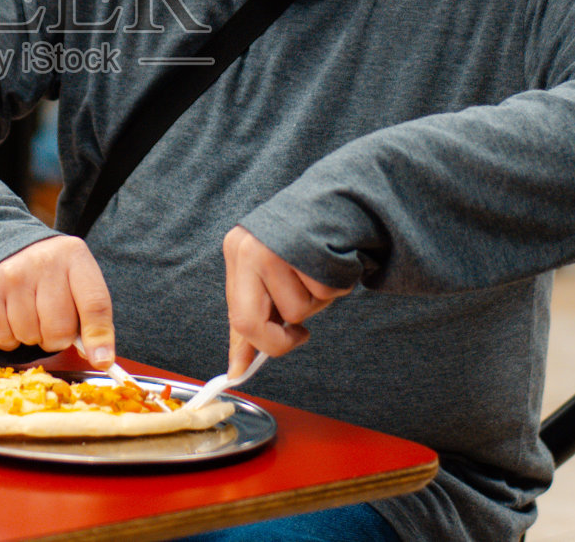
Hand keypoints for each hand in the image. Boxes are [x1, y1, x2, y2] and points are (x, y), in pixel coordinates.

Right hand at [0, 235, 115, 365]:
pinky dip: (9, 339)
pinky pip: (3, 338)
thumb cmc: (51, 275)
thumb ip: (92, 316)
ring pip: (30, 336)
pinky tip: (11, 318)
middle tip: (52, 322)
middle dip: (58, 338)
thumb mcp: (77, 281)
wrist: (7, 249)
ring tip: (30, 314)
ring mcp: (12, 275)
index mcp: (74, 256)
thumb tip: (100, 359)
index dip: (99, 337)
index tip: (101, 361)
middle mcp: (43, 262)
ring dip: (33, 337)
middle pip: (59, 329)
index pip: (94, 303)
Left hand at [222, 226, 349, 375]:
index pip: (237, 316)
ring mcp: (278, 250)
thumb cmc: (300, 246)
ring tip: (316, 273)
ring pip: (297, 311)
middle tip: (299, 334)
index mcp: (237, 253)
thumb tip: (237, 368)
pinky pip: (326, 294)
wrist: (336, 202)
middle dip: (280, 341)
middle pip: (251, 323)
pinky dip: (335, 287)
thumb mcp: (267, 277)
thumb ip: (254, 318)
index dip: (246, 347)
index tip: (240, 373)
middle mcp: (250, 250)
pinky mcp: (310, 249)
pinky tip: (331, 263)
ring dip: (316, 302)